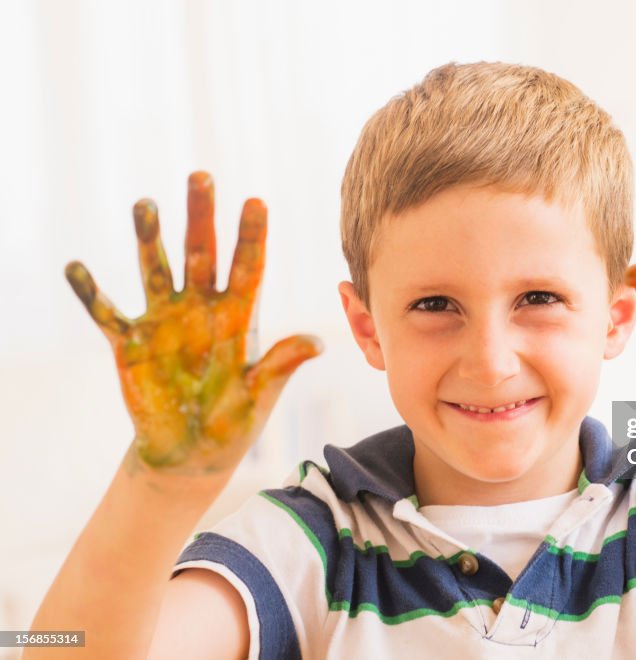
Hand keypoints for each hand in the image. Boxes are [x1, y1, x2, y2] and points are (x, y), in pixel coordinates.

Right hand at [66, 172, 321, 474]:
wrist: (192, 454)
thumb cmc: (233, 422)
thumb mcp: (260, 396)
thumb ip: (281, 366)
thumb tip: (317, 342)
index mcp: (239, 319)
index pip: (248, 268)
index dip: (252, 237)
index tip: (257, 201)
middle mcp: (201, 310)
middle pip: (201, 253)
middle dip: (201, 217)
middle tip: (201, 176)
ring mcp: (164, 322)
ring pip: (155, 269)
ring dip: (149, 239)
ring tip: (146, 203)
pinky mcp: (130, 344)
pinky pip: (107, 313)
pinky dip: (91, 293)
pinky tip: (76, 268)